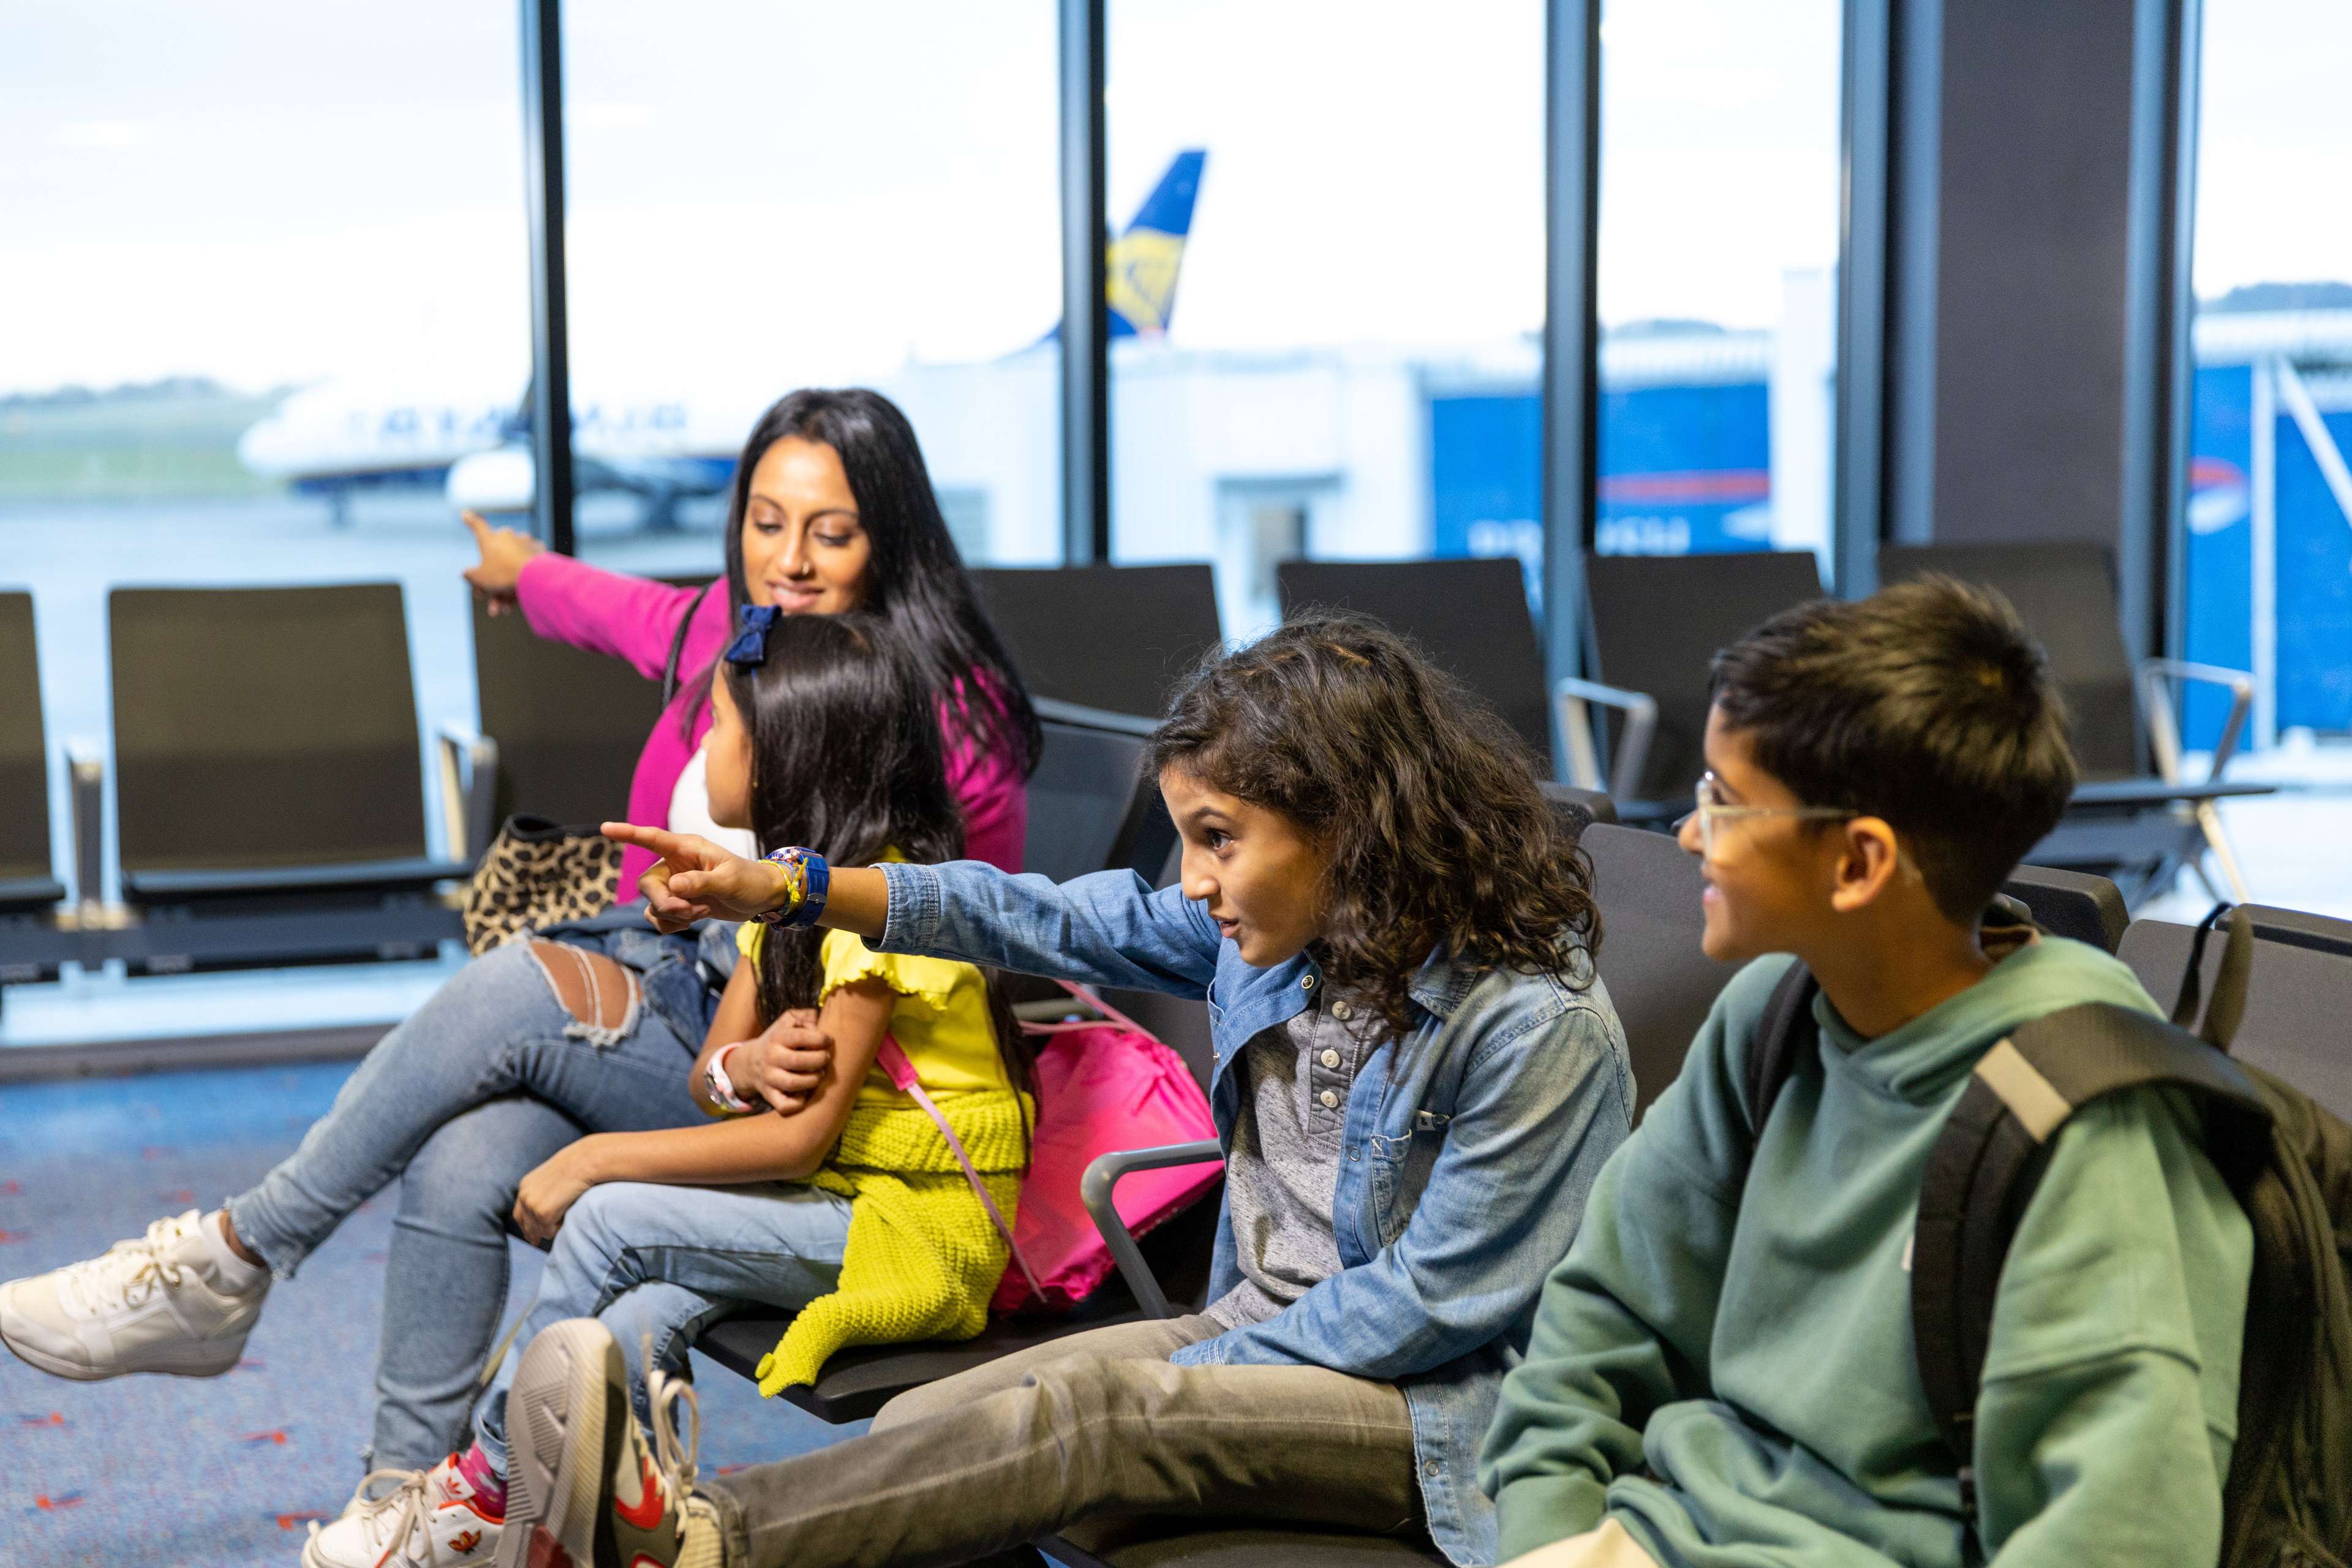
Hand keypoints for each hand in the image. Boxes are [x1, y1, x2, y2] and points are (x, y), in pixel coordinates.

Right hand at [462, 510, 545, 614]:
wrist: (535, 578)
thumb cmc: (502, 574)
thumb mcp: (479, 578)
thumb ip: (470, 575)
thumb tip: (467, 573)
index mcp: (491, 538)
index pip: (477, 526)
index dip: (469, 520)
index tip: (465, 513)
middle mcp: (509, 537)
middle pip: (496, 561)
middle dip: (491, 584)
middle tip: (490, 603)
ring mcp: (526, 545)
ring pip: (512, 569)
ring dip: (506, 590)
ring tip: (504, 609)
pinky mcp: (541, 555)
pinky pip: (527, 570)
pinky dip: (522, 584)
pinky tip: (519, 601)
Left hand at [513, 1141, 600, 1246]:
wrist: (584, 1162)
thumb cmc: (576, 1168)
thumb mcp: (553, 1178)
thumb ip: (544, 1191)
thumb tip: (545, 1209)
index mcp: (525, 1186)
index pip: (519, 1214)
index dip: (526, 1226)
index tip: (533, 1236)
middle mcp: (524, 1197)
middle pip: (525, 1226)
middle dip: (533, 1234)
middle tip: (538, 1241)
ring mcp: (532, 1206)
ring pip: (538, 1231)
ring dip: (550, 1229)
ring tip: (564, 1217)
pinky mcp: (543, 1214)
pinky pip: (549, 1232)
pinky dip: (559, 1228)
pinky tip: (567, 1215)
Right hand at [603, 822, 788, 932]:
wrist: (760, 898)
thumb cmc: (749, 881)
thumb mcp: (730, 880)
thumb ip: (702, 882)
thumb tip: (673, 886)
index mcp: (687, 848)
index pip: (653, 838)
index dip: (628, 834)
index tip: (605, 828)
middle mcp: (675, 864)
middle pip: (647, 885)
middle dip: (665, 903)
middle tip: (691, 912)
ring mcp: (674, 885)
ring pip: (652, 904)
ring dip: (673, 916)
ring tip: (702, 913)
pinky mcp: (677, 903)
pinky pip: (657, 917)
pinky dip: (672, 924)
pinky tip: (693, 921)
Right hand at [731, 1008, 831, 1113]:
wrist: (750, 1063)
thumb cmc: (778, 1040)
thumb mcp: (788, 1021)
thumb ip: (806, 1016)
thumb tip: (819, 1025)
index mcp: (778, 1037)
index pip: (800, 1036)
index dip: (820, 1039)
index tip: (828, 1040)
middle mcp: (771, 1058)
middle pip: (799, 1061)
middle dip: (820, 1060)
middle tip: (825, 1058)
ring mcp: (770, 1078)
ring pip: (793, 1083)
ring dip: (813, 1080)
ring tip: (818, 1074)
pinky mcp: (770, 1095)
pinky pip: (785, 1106)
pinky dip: (798, 1103)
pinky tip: (805, 1093)